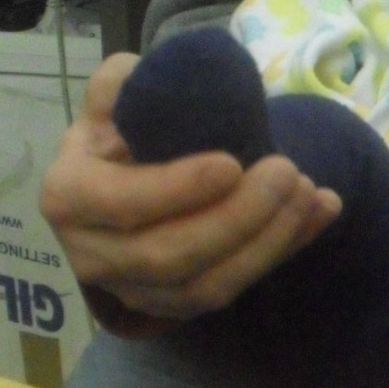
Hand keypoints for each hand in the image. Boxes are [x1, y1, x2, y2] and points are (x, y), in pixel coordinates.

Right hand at [38, 53, 340, 323]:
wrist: (134, 165)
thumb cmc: (123, 123)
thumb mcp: (115, 89)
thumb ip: (124, 81)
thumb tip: (148, 81)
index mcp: (68, 196)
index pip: (118, 205)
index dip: (175, 191)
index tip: (232, 164)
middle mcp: (91, 254)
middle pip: (167, 256)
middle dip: (236, 218)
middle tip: (287, 171)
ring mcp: (133, 289)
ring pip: (203, 288)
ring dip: (265, 243)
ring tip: (307, 193)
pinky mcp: (176, 305)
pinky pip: (231, 290)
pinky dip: (281, 252)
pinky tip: (320, 211)